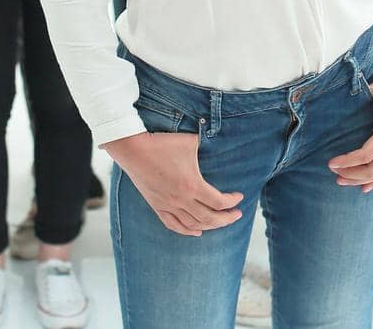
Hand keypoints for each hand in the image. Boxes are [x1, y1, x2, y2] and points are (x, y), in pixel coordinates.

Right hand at [105, 131, 242, 236]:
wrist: (134, 150)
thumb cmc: (162, 144)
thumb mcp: (190, 141)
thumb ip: (206, 145)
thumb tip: (218, 142)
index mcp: (192, 185)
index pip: (219, 202)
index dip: (232, 202)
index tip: (239, 197)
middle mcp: (181, 200)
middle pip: (210, 218)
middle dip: (227, 219)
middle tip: (237, 214)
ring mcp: (168, 205)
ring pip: (193, 225)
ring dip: (210, 226)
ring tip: (220, 222)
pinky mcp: (157, 206)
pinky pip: (173, 225)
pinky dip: (187, 231)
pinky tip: (197, 231)